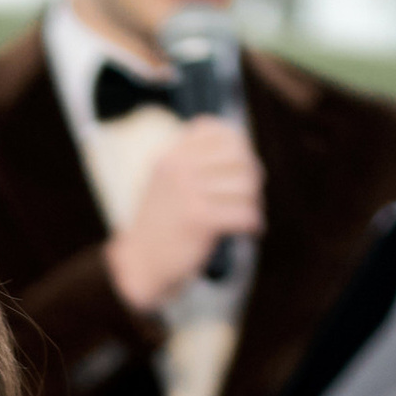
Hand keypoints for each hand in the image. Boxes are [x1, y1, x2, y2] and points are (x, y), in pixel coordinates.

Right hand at [104, 118, 264, 313]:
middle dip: (252, 177)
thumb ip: (198, 161)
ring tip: (249, 213)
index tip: (240, 168)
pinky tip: (251, 229)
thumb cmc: (163, 223)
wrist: (140, 264)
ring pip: (246, 185)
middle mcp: (178, 168)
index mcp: (172, 155)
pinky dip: (254, 222)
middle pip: (239, 157)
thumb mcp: (170, 182)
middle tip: (250, 196)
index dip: (240, 147)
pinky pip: (244, 212)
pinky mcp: (198, 219)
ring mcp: (187, 192)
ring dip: (254, 202)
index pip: (219, 131)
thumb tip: (246, 151)